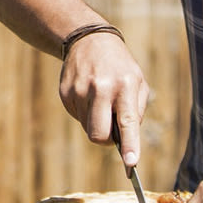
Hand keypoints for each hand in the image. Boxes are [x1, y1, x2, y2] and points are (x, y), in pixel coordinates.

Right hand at [58, 33, 149, 165]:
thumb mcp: (138, 82)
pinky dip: (85, 114)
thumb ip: (135, 112)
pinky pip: (77, 117)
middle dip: (106, 140)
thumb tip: (126, 142)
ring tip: (101, 101)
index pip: (127, 121)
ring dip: (96, 123)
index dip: (130, 144)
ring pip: (87, 128)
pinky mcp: (65, 93)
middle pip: (99, 134)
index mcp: (124, 85)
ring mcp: (79, 91)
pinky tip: (89, 95)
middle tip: (112, 132)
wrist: (89, 40)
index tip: (131, 162)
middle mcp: (101, 88)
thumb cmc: (120, 67)